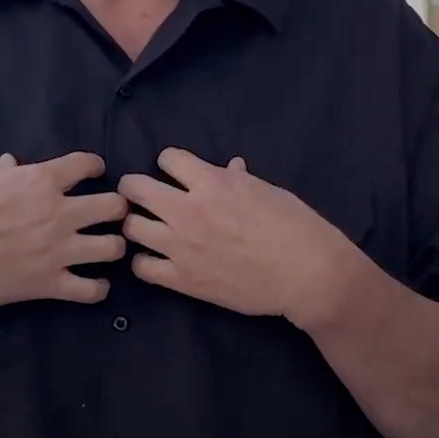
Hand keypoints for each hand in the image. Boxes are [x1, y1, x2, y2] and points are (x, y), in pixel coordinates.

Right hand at [0, 151, 128, 314]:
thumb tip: (11, 163)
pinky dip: (99, 289)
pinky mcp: (50, 284)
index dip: (96, 166)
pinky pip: (92, 290)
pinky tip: (96, 285)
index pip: (85, 164)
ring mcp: (58, 250)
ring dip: (114, 247)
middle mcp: (58, 212)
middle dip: (118, 209)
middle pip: (112, 206)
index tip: (98, 172)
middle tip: (112, 214)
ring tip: (107, 249)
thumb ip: (4, 174)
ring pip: (113, 248)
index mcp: (40, 180)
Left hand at [117, 148, 354, 326]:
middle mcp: (188, 211)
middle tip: (141, 195)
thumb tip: (231, 166)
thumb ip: (238, 178)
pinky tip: (156, 259)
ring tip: (148, 227)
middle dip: (134, 187)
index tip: (174, 172)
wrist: (306, 274)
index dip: (170, 162)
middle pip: (135, 188)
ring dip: (137, 224)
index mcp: (211, 182)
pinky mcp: (184, 280)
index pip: (166, 157)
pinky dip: (144, 261)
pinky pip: (142, 267)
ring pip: (132, 228)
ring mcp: (182, 247)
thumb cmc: (293, 224)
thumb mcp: (266, 190)